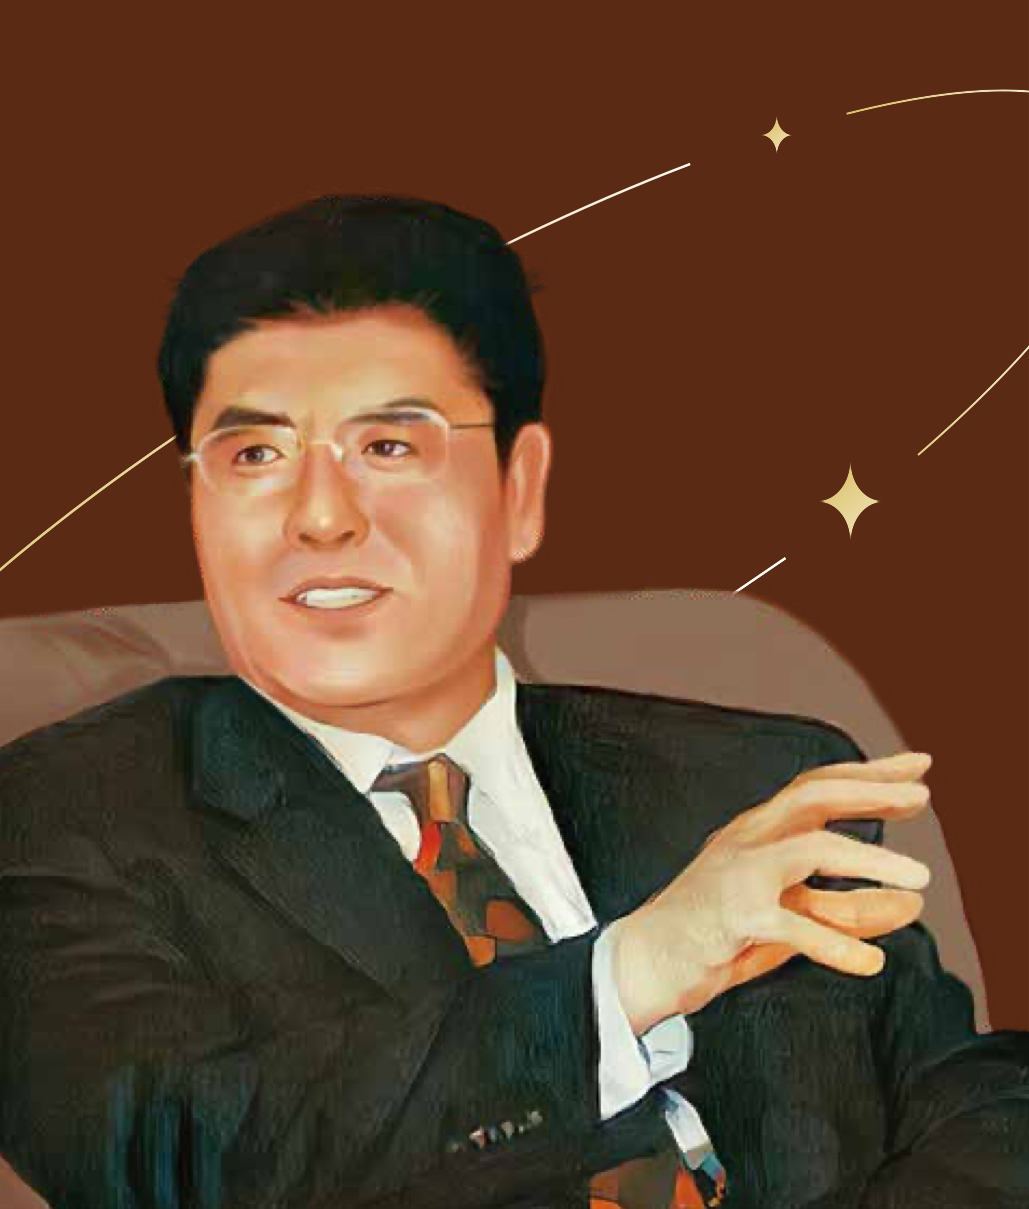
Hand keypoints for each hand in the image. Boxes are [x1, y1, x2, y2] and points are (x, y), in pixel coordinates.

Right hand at [610, 751, 932, 1031]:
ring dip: (871, 860)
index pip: (815, 787)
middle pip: (813, 797)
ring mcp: (737, 876)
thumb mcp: (788, 917)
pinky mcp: (732, 920)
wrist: (642, 963)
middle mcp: (747, 841)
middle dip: (871, 791)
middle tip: (922, 797)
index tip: (917, 768)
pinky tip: (870, 962)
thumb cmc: (715, 936)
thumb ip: (844, 908)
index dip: (868, 774)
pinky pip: (795, 927)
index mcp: (756, 832)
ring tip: (919, 880)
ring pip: (812, 850)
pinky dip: (837, 944)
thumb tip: (911, 903)